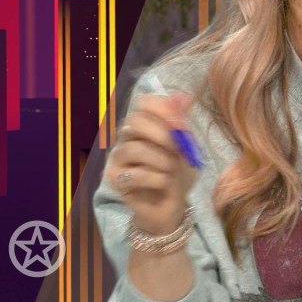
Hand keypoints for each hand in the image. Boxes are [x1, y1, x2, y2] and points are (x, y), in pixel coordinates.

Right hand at [107, 93, 197, 237]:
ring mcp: (117, 158)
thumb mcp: (188, 147)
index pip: (143, 102)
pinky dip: (155, 178)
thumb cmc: (178, 173)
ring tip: (171, 169)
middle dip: (162, 134)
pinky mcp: (114, 179)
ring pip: (133, 149)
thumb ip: (182, 122)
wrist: (171, 206)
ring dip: (160, 160)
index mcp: (145, 125)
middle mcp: (127, 137)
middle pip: (134, 121)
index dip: (162, 108)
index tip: (181, 123)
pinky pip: (132, 173)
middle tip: (178, 149)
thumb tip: (183, 95)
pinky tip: (164, 182)